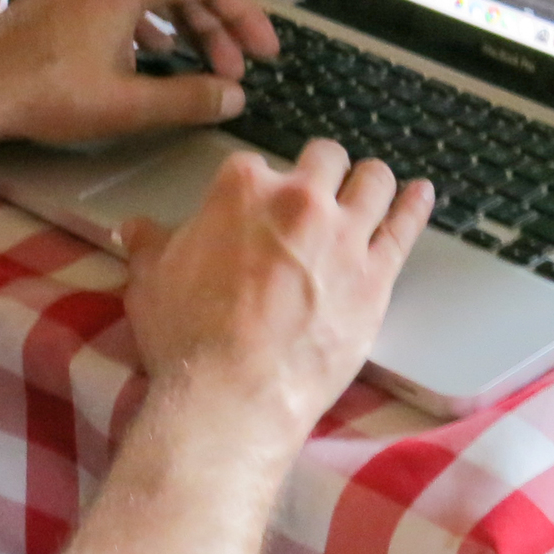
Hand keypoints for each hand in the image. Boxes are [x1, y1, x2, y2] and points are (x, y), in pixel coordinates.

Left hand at [0, 0, 279, 146]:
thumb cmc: (43, 91)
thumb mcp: (127, 104)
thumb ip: (189, 99)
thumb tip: (234, 98)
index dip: (247, 18)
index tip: (265, 54)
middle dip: (219, 28)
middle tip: (237, 72)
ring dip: (187, 28)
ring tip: (204, 70)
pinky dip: (153, 26)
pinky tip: (154, 58)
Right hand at [119, 139, 430, 435]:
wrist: (235, 394)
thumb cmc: (188, 336)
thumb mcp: (150, 280)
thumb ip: (148, 245)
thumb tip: (132, 229)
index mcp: (241, 189)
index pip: (254, 164)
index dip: (254, 185)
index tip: (254, 205)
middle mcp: (300, 200)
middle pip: (324, 159)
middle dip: (321, 169)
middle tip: (318, 189)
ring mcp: (344, 236)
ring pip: (372, 181)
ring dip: (370, 180)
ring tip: (371, 184)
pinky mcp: (376, 277)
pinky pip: (405, 228)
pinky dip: (415, 205)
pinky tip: (421, 194)